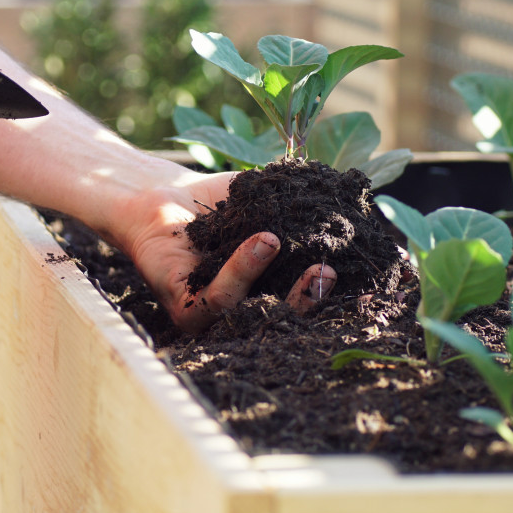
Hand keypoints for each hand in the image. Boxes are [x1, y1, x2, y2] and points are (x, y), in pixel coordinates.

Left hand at [117, 169, 336, 333]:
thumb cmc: (215, 202)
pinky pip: (219, 299)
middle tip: (329, 271)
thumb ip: (300, 207)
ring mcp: (217, 315)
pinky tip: (261, 241)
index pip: (304, 300)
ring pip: (256, 312)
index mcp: (268, 289)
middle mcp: (245, 309)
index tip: (348, 267)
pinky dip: (243, 271)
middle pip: (286, 319)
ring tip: (283, 243)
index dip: (329, 290)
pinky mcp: (186, 310)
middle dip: (311, 299)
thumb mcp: (265, 201)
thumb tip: (352, 204)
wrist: (160, 194)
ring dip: (279, 285)